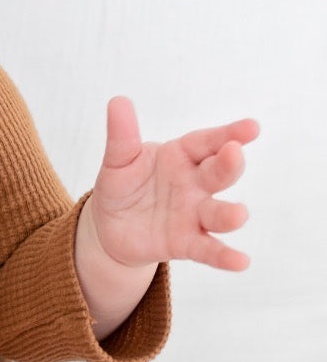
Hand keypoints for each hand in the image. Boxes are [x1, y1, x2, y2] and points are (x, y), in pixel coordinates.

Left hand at [90, 97, 258, 271]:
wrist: (110, 226)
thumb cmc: (122, 185)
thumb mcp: (118, 160)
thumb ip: (121, 135)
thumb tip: (118, 101)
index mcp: (180, 156)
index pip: (205, 142)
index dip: (228, 133)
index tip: (251, 127)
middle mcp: (194, 184)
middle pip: (216, 173)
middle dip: (228, 164)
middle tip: (234, 153)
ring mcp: (193, 214)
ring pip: (217, 213)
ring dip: (229, 214)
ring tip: (238, 214)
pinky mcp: (186, 242)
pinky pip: (208, 249)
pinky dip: (224, 256)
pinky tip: (240, 261)